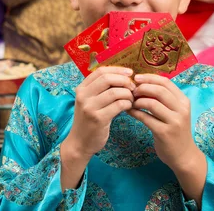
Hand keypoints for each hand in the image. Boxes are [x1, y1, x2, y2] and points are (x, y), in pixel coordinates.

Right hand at [60, 66, 134, 189]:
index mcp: (81, 89)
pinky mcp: (98, 119)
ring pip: (115, 92)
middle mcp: (83, 96)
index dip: (117, 70)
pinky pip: (118, 105)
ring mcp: (89, 107)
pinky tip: (129, 107)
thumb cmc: (88, 121)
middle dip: (124, 80)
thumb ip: (100, 90)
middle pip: (107, 79)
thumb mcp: (88, 102)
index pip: (100, 71)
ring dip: (128, 94)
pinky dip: (127, 104)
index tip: (129, 73)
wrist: (80, 143)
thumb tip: (122, 77)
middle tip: (133, 86)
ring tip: (132, 99)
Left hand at [127, 74, 200, 171]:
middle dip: (142, 88)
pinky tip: (129, 111)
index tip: (136, 78)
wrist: (183, 155)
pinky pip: (146, 118)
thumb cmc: (175, 130)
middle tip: (132, 91)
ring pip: (152, 103)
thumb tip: (142, 83)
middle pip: (159, 90)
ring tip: (131, 102)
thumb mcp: (175, 111)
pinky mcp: (164, 133)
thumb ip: (163, 98)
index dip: (149, 78)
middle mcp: (181, 110)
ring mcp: (174, 122)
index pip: (166, 82)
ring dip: (137, 101)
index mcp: (183, 101)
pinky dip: (135, 112)